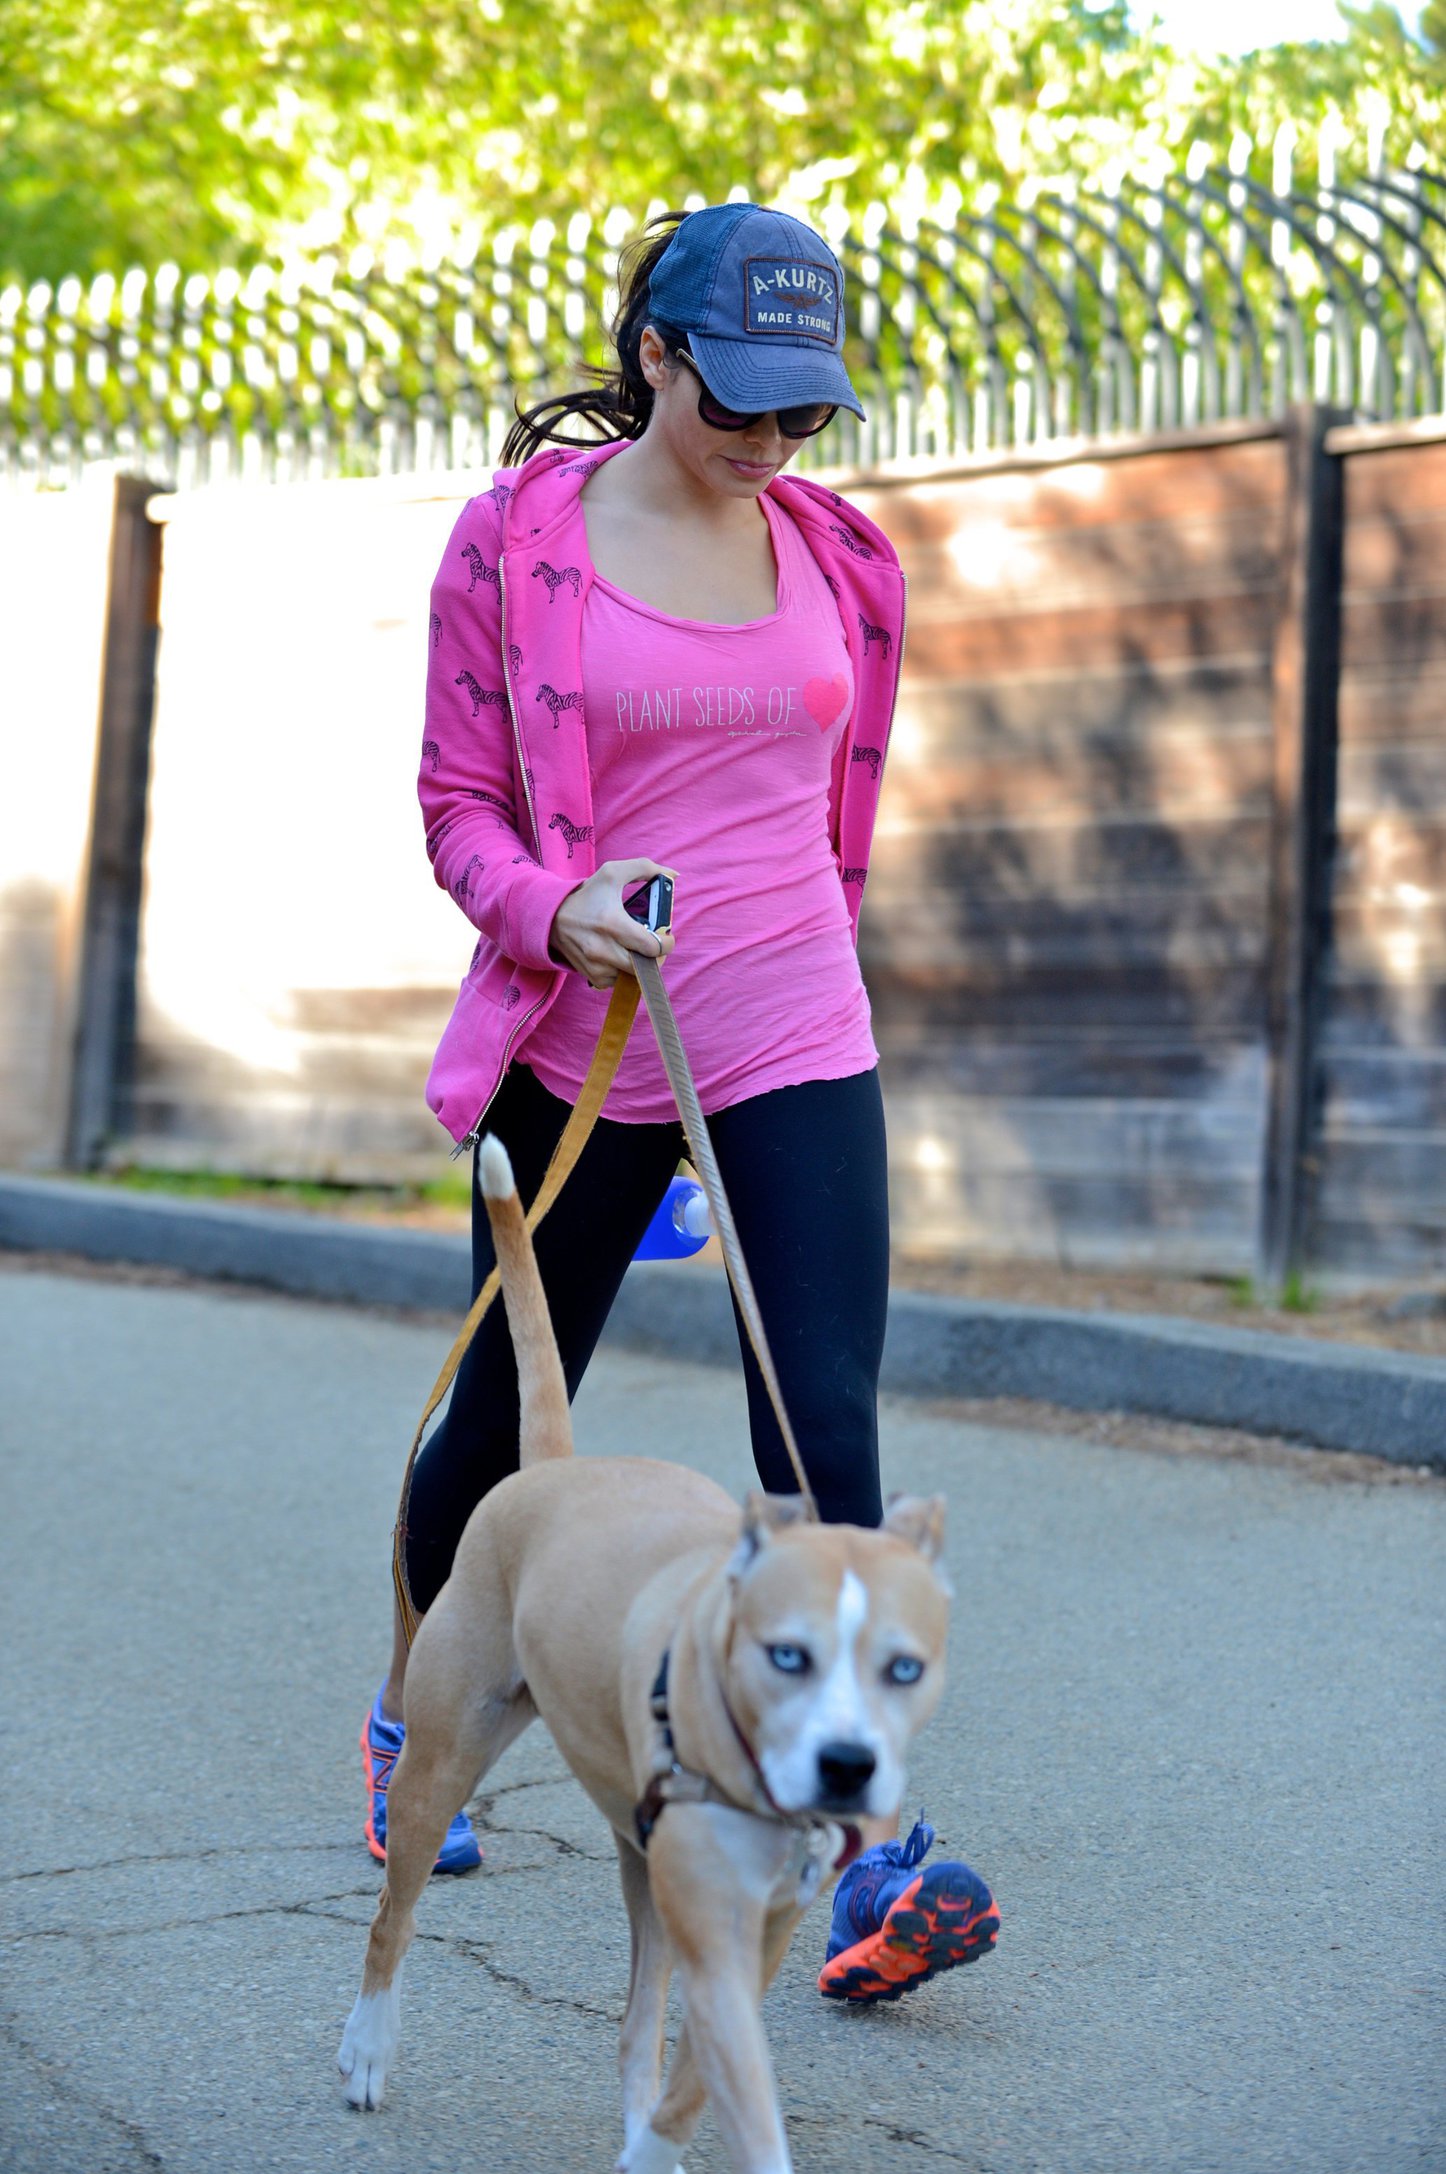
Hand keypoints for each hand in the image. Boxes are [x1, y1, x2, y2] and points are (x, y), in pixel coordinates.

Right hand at [548, 859, 677, 988]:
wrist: (552, 917)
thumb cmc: (586, 895)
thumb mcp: (612, 873)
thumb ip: (644, 867)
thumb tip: (673, 874)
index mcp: (613, 923)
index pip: (652, 947)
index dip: (666, 943)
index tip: (666, 936)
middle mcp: (604, 949)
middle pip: (645, 967)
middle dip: (656, 957)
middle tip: (654, 945)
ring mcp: (596, 965)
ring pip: (633, 977)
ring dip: (640, 965)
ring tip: (637, 950)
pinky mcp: (591, 976)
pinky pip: (618, 982)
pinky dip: (623, 973)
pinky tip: (621, 958)